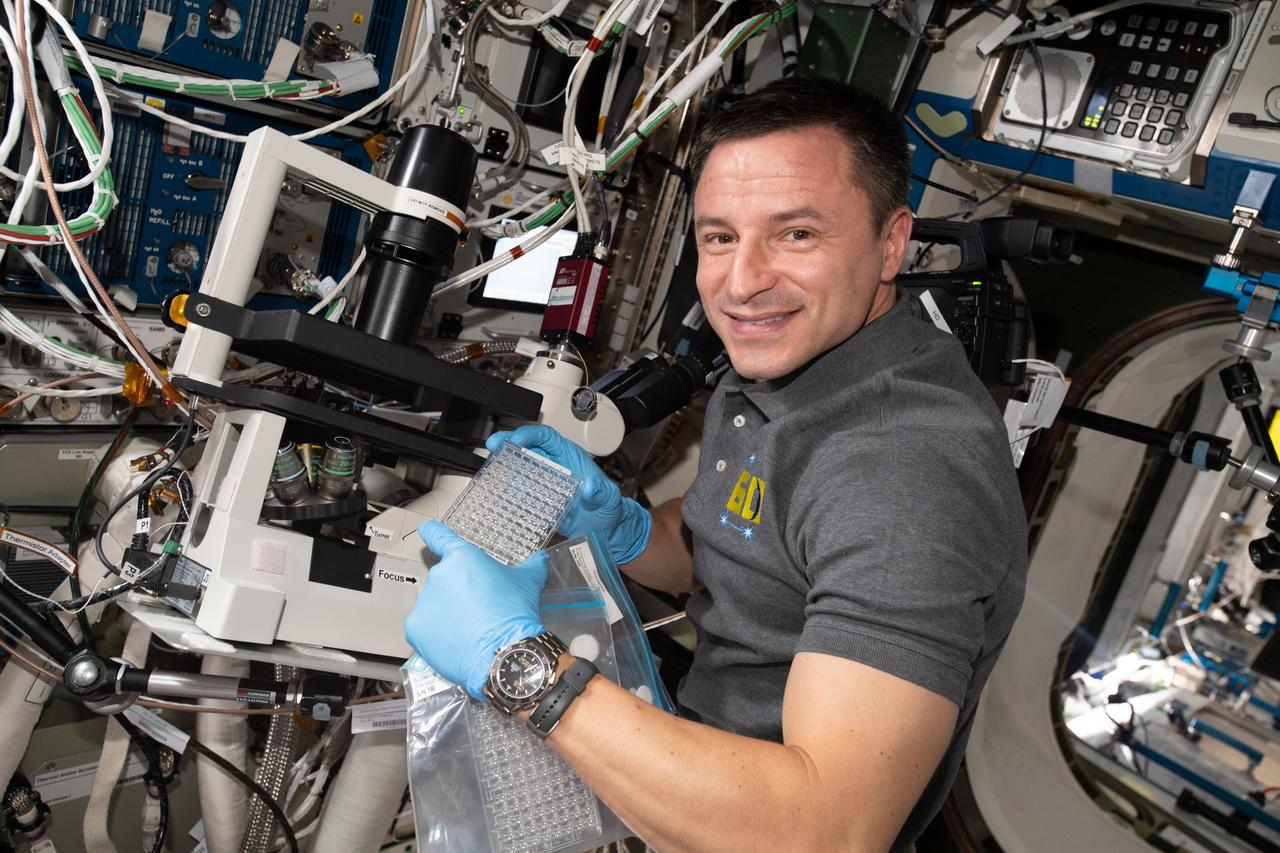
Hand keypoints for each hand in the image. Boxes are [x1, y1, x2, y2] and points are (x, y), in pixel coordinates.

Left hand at [405, 520, 546, 699]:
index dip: (433, 532)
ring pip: (434, 605)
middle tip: (478, 608)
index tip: (427, 530)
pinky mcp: (416, 627)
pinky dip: (437, 634)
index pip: (439, 536)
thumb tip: (540, 559)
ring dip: (447, 613)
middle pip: (444, 580)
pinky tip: (457, 640)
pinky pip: (424, 627)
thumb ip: (532, 565)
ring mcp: (425, 602)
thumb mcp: (529, 582)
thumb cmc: (515, 613)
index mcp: (463, 558)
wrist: (504, 652)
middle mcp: (439, 575)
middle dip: (457, 592)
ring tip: (471, 628)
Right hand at [486, 424, 651, 564]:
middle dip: (509, 443)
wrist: (604, 529)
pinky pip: (519, 487)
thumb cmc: (608, 509)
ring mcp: (544, 481)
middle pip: (527, 446)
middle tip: (493, 445)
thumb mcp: (609, 499)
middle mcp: (554, 465)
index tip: (518, 439)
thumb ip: (601, 492)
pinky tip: (495, 487)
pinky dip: (507, 486)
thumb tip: (591, 487)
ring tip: (489, 465)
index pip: (548, 437)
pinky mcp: (538, 497)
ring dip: (503, 463)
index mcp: (569, 456)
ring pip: (519, 465)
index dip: (531, 434)